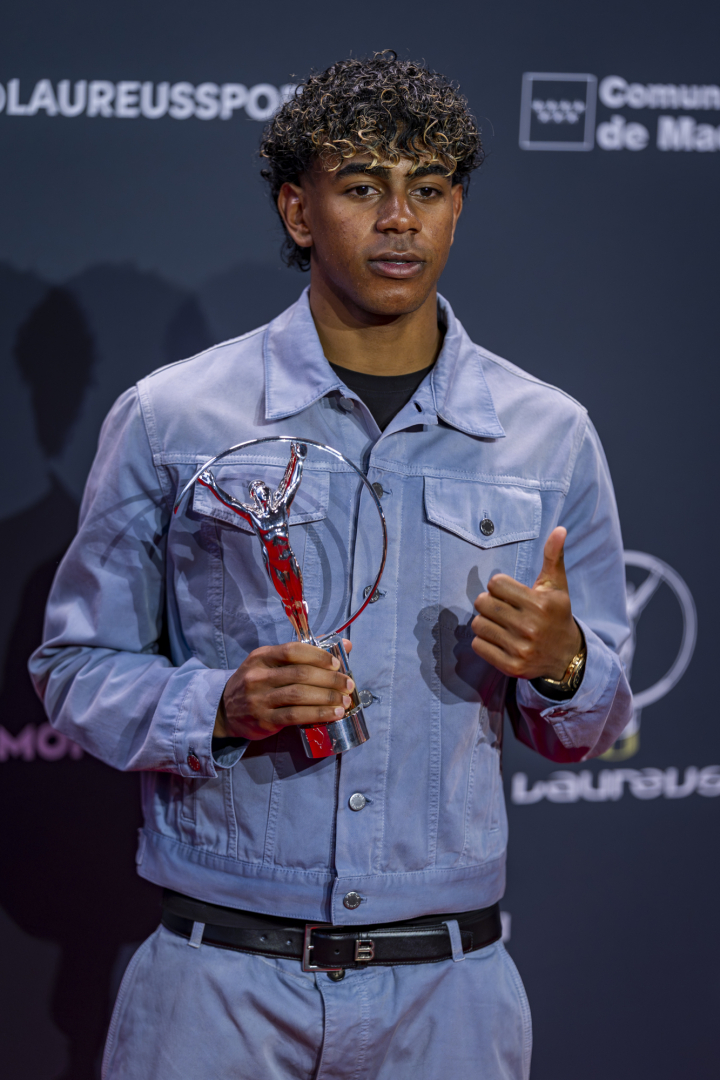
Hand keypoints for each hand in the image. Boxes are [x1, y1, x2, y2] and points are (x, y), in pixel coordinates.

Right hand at [215, 641, 354, 740]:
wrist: (225, 710)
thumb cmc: (256, 683)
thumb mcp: (271, 663)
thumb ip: (304, 655)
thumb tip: (345, 646)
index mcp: (261, 656)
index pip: (293, 650)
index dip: (318, 656)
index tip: (337, 664)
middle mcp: (258, 676)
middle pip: (300, 674)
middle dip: (329, 679)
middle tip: (348, 685)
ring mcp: (259, 699)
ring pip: (299, 695)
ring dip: (327, 698)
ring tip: (345, 700)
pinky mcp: (264, 720)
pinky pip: (295, 716)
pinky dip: (318, 714)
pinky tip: (333, 714)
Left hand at [470, 527, 581, 680]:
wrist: (567, 656)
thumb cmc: (556, 615)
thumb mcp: (557, 586)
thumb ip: (553, 557)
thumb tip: (559, 529)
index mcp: (540, 604)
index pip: (495, 583)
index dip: (500, 586)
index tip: (511, 594)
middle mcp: (531, 626)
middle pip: (482, 602)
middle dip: (488, 602)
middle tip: (501, 608)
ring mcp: (521, 648)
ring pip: (478, 624)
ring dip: (484, 622)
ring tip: (500, 624)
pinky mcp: (511, 666)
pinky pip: (478, 646)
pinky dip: (483, 642)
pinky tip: (499, 640)